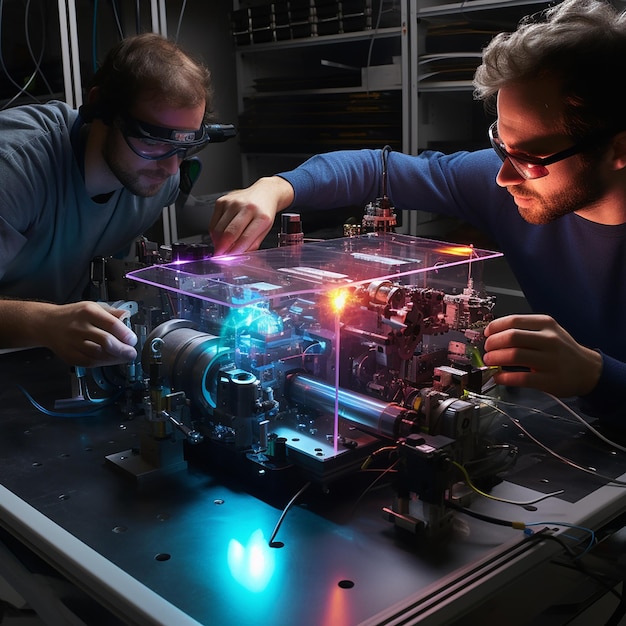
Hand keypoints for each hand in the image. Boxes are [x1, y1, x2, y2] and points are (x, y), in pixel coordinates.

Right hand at [37, 301, 137, 366]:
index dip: (125, 334)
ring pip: (98, 354)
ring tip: (124, 357)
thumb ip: (111, 313)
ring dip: (115, 358)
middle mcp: (80, 327)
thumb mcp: (93, 306)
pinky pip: (89, 362)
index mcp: (88, 312)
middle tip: (131, 353)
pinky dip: (103, 363)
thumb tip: (127, 316)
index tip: (133, 340)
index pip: (111, 324)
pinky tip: (111, 360)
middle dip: (123, 350)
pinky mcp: (69, 355)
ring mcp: (73, 342)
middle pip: (106, 341)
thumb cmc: (74, 315)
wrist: (47, 324)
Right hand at [209, 176, 294, 254]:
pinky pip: (213, 222)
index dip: (235, 251)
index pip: (245, 238)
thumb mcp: (265, 230)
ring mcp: (233, 203)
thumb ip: (252, 244)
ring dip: (217, 241)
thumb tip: (238, 256)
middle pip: (229, 233)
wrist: (264, 193)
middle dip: (223, 248)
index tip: (229, 259)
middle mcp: (247, 207)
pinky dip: (214, 232)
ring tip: (221, 246)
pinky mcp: (222, 201)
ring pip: (219, 229)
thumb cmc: (264, 212)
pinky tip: (220, 235)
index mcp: (261, 217)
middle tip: (220, 256)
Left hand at [482, 314, 601, 396]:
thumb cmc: (562, 350)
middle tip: (487, 349)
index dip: (495, 327)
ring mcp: (550, 360)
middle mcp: (550, 340)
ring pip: (514, 356)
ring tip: (490, 361)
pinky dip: (504, 377)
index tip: (487, 333)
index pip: (514, 320)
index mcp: (547, 324)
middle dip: (492, 343)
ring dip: (495, 358)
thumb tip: (494, 334)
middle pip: (511, 337)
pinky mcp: (549, 380)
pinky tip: (499, 377)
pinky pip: (520, 378)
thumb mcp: (549, 332)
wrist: (587, 370)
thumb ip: (524, 330)